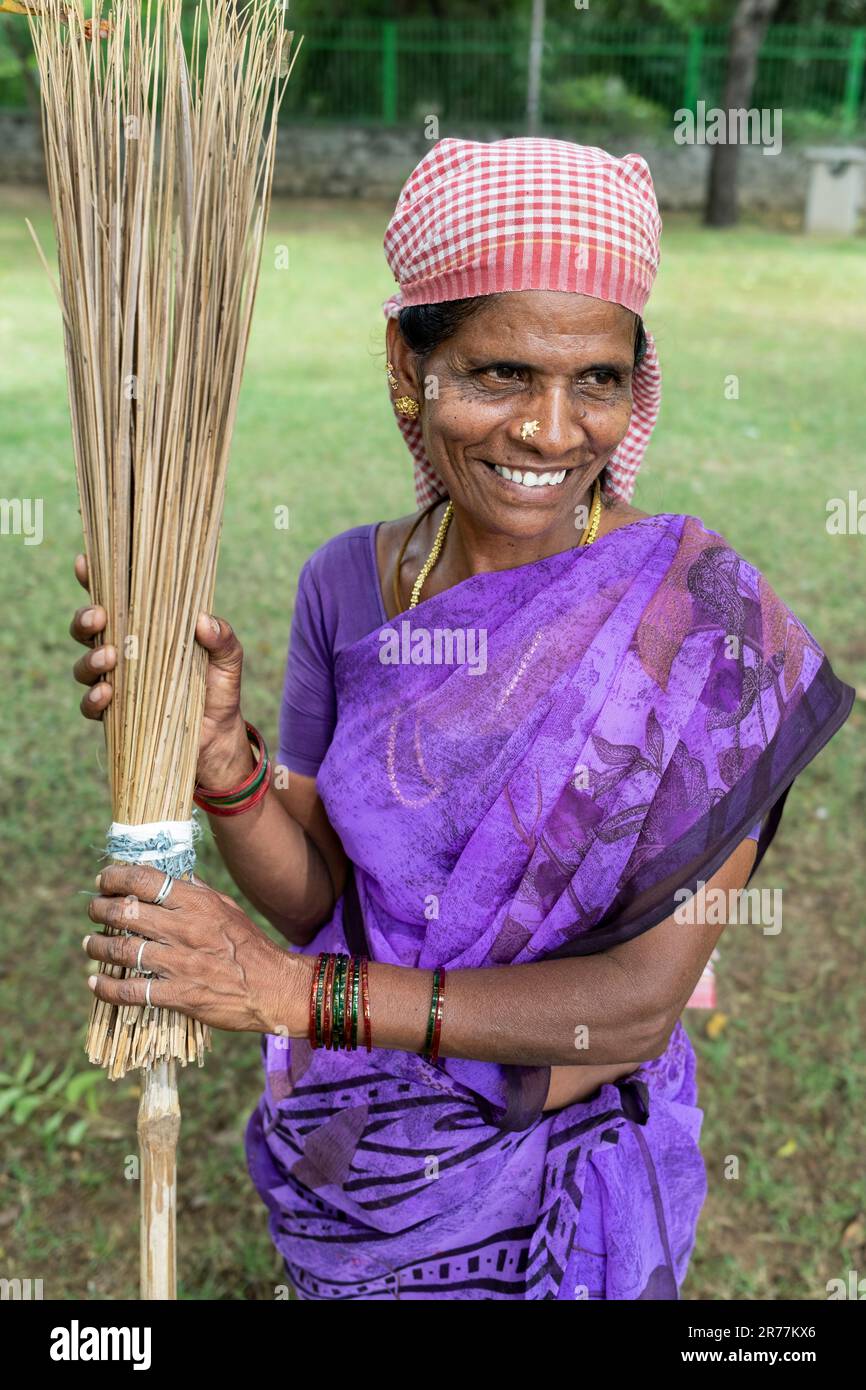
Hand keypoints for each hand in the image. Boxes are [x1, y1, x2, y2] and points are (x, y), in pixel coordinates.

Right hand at [69, 552, 251, 784]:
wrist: (218, 739)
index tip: (85, 563)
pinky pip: (90, 706)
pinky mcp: (115, 716)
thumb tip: (203, 621)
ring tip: (109, 658)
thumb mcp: (229, 661)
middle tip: (99, 617)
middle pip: (87, 630)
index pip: (115, 600)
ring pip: (83, 666)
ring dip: (90, 659)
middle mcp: (124, 654)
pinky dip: (94, 699)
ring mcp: (116, 684)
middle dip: (85, 619)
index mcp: (146, 631)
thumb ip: (223, 639)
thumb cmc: (219, 690)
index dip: (94, 579)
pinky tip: (107, 694)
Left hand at [83, 863, 314, 1036]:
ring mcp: (180, 964)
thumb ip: (198, 893)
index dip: (116, 877)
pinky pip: (131, 991)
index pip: (145, 881)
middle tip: (94, 910)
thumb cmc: (250, 946)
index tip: (103, 880)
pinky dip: (107, 987)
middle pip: (126, 913)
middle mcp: (185, 929)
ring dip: (98, 946)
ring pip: (123, 950)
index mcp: (197, 903)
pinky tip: (95, 982)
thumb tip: (175, 877)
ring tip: (91, 944)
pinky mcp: (178, 995)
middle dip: (100, 909)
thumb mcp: (228, 908)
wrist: (273, 988)